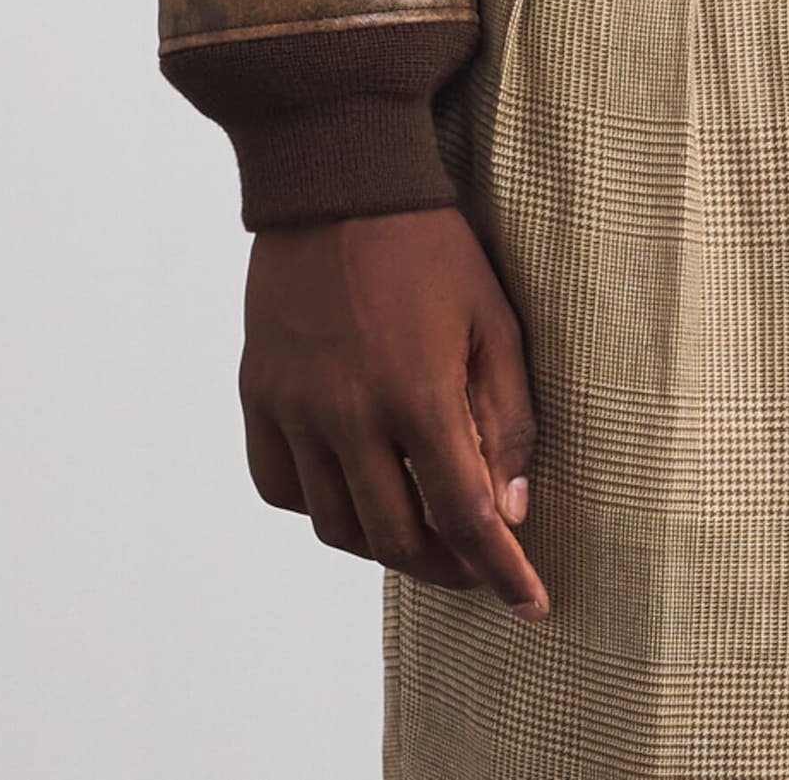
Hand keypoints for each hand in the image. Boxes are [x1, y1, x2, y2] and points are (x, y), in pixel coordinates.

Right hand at [239, 206, 548, 620]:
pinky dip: (320, 507)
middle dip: (448, 569)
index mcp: (417, 393)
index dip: (502, 573)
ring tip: (422, 535)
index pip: (465, 517)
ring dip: (384, 546)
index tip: (530, 606)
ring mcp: (295, 408)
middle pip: (396, 538)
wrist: (339, 181)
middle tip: (478, 567)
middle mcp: (349, 414)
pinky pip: (281, 486)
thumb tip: (513, 509)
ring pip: (336, 525)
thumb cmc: (431, 246)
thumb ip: (509, 418)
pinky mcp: (258, 394)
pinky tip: (354, 492)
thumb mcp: (494, 319)